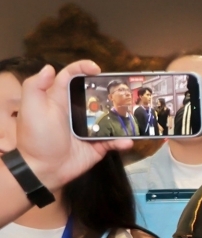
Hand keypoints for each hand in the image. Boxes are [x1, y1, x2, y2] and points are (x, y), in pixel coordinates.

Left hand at [17, 62, 122, 186]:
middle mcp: (76, 111)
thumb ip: (35, 87)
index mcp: (60, 99)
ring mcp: (89, 128)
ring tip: (136, 114)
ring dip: (124, 115)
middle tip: (126, 90)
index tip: (98, 69)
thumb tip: (49, 67)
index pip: (71, 77)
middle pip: (97, 94)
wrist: (43, 169)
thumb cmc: (36, 137)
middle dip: (112, 90)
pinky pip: (114, 140)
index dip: (83, 68)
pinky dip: (122, 141)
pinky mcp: (98, 145)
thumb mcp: (30, 109)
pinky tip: (127, 141)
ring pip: (111, 117)